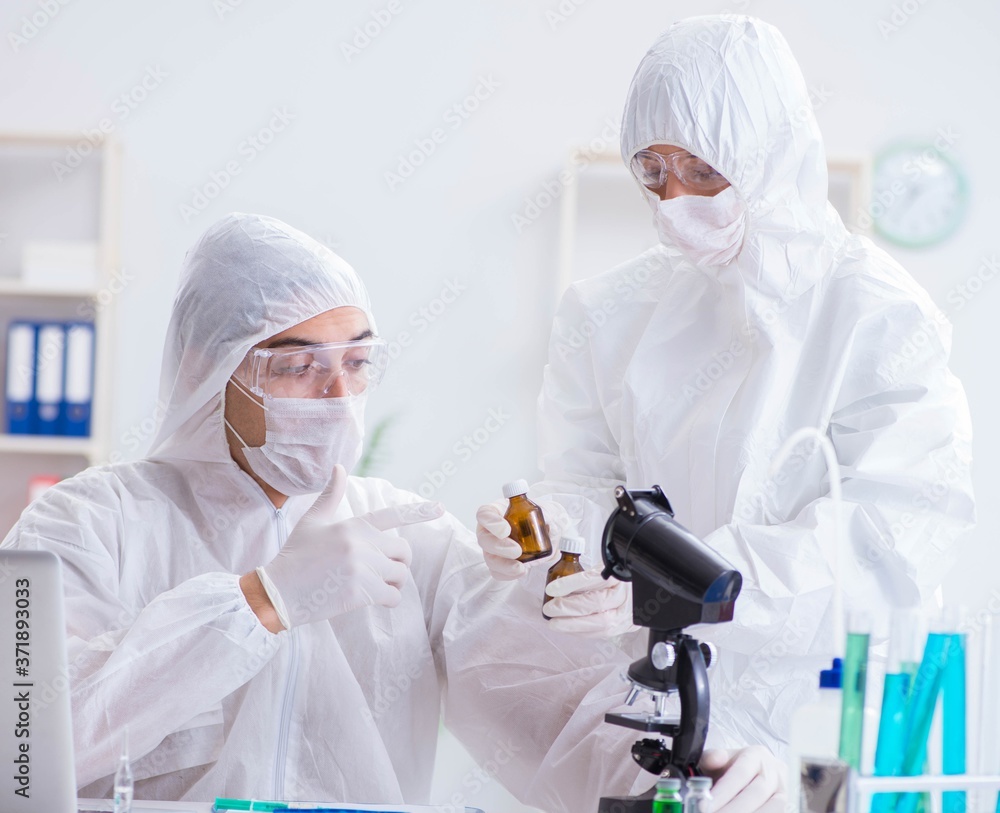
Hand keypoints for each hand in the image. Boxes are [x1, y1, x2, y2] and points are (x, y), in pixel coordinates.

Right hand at [254, 465, 443, 629]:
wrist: (278, 591)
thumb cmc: (294, 555)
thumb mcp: (312, 521)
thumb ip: (330, 496)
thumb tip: (339, 467)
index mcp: (353, 525)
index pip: (392, 515)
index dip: (418, 512)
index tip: (439, 507)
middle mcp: (362, 543)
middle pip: (403, 551)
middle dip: (398, 561)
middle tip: (383, 570)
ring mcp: (363, 567)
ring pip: (400, 575)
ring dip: (393, 582)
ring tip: (375, 585)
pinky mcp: (361, 592)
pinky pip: (393, 596)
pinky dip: (388, 600)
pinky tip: (372, 599)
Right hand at [474, 498, 570, 579]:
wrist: (550, 535)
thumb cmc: (542, 518)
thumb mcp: (548, 511)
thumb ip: (548, 515)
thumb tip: (549, 526)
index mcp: (499, 512)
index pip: (485, 514)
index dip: (490, 522)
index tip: (505, 529)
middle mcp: (492, 530)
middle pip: (483, 538)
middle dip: (498, 546)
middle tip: (516, 550)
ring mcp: (494, 549)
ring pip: (489, 558)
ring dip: (503, 564)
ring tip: (520, 568)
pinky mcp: (500, 564)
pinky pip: (497, 572)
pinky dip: (508, 574)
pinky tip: (522, 571)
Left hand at [543, 568, 635, 636]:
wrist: (644, 591)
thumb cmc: (621, 578)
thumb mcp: (606, 568)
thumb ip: (586, 576)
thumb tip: (558, 586)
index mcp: (620, 574)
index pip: (593, 578)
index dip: (571, 584)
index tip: (552, 589)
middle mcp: (627, 593)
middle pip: (596, 602)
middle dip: (569, 608)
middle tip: (550, 609)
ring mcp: (629, 612)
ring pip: (601, 622)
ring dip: (573, 625)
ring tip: (555, 624)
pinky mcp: (629, 625)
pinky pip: (605, 633)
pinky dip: (584, 632)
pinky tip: (570, 629)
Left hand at [698, 746, 786, 812]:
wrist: (750, 775)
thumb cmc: (731, 767)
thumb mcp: (719, 759)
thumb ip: (711, 758)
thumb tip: (715, 758)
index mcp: (756, 755)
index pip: (740, 774)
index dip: (723, 792)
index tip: (705, 804)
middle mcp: (774, 771)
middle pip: (755, 793)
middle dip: (733, 809)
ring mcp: (783, 790)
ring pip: (770, 808)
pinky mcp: (786, 806)